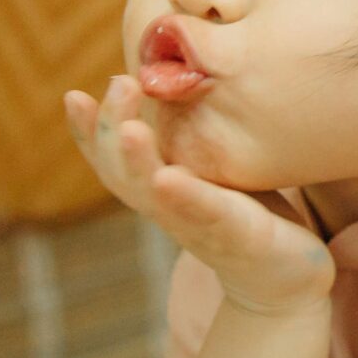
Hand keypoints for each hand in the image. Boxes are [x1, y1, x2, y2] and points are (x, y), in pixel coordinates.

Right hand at [64, 76, 331, 315]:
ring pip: (155, 196)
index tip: (71, 97)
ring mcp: (200, 226)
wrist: (286, 282)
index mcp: (161, 189)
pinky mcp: (238, 239)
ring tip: (129, 129)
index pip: (112, 159)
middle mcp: (169, 209)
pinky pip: (207, 215)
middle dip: (111, 130)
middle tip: (118, 83)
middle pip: (123, 173)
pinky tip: (169, 177)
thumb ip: (193, 136)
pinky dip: (186, 196)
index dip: (88, 133)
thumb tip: (184, 75)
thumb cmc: (250, 217)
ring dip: (138, 162)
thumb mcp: (215, 171)